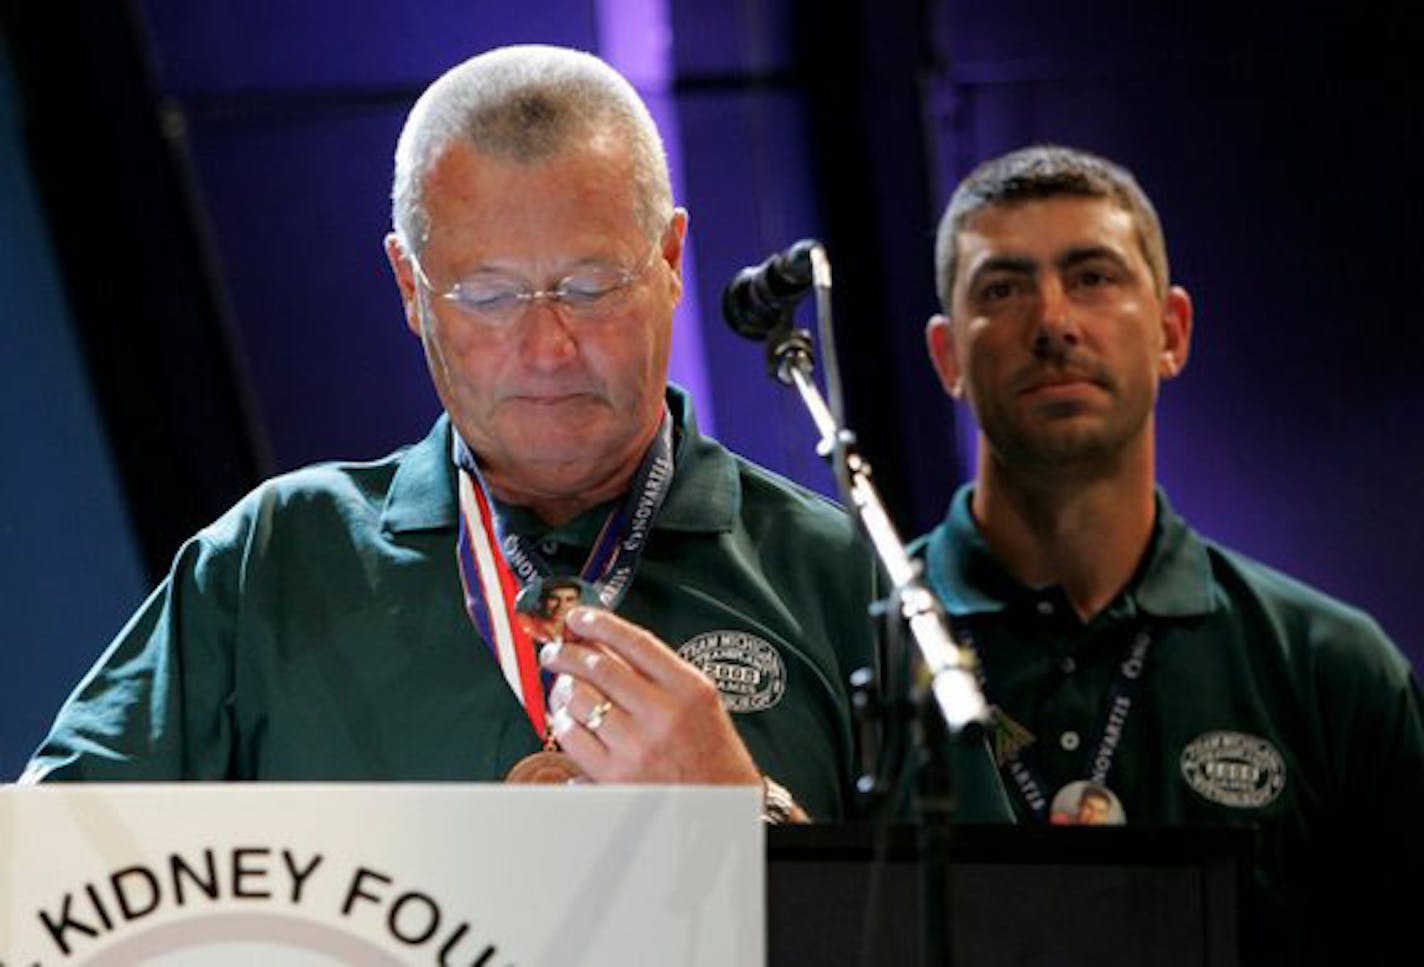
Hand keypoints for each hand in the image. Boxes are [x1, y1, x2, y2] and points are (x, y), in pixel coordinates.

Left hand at [539, 607, 762, 786]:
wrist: (722, 809)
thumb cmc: (711, 754)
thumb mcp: (701, 703)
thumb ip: (660, 674)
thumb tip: (605, 645)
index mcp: (689, 689)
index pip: (635, 642)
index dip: (600, 623)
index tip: (579, 617)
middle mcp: (663, 714)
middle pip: (598, 666)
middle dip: (567, 652)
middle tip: (556, 650)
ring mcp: (637, 747)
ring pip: (579, 699)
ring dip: (561, 686)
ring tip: (560, 685)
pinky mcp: (615, 777)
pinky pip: (573, 737)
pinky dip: (561, 721)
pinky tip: (565, 719)